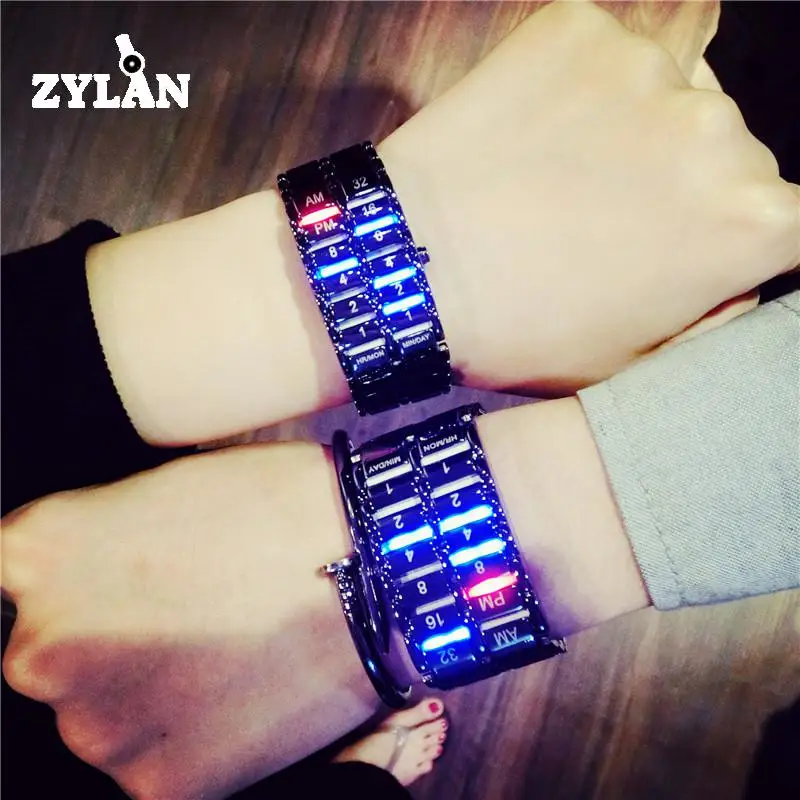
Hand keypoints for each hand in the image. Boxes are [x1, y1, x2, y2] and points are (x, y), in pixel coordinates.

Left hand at [2, 399, 644, 798]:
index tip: (122, 592)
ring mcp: (94, 724)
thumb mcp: (164, 491)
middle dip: (106, 643)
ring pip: (99, 718)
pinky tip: (238, 692)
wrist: (376, 561)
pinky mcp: (157, 783)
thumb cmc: (280, 507)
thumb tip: (74, 579)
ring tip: (224, 651)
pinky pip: (151, 764)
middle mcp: (41, 643)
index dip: (74, 587)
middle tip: (187, 617)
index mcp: (37, 551)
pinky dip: (188, 738)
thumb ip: (92, 540)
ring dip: (146, 694)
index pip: (12, 583)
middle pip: (47, 659)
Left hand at [379, 1, 799, 393]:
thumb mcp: (633, 361)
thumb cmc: (522, 331)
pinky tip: (531, 138)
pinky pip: (603, 58)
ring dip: (633, 133)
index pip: (786, 219)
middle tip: (607, 220)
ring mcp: (647, 69)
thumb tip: (743, 270)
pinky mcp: (580, 29)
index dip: (737, 237)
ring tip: (559, 178)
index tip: (688, 246)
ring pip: (668, 98)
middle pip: (731, 154)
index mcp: (748, 222)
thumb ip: (712, 310)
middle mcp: (718, 132)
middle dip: (685, 186)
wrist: (409, 266)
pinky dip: (579, 91)